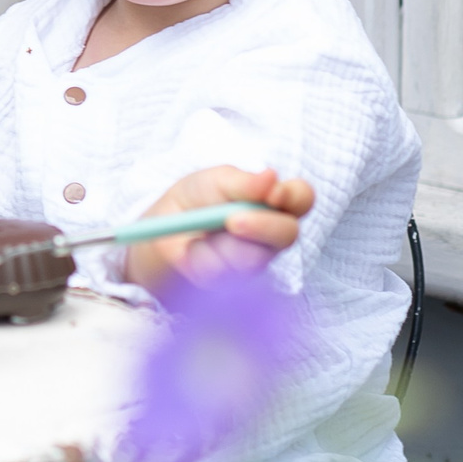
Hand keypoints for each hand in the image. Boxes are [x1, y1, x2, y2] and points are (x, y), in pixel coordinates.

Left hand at [122, 165, 314, 292]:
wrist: (161, 229)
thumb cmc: (195, 199)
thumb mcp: (214, 181)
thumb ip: (242, 182)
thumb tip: (271, 177)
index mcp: (272, 201)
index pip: (301, 198)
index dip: (293, 196)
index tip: (273, 193)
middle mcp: (271, 233)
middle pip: (287, 234)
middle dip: (261, 226)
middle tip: (232, 221)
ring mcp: (256, 260)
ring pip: (254, 258)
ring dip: (222, 244)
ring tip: (200, 233)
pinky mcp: (233, 284)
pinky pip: (225, 275)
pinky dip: (203, 259)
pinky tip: (193, 251)